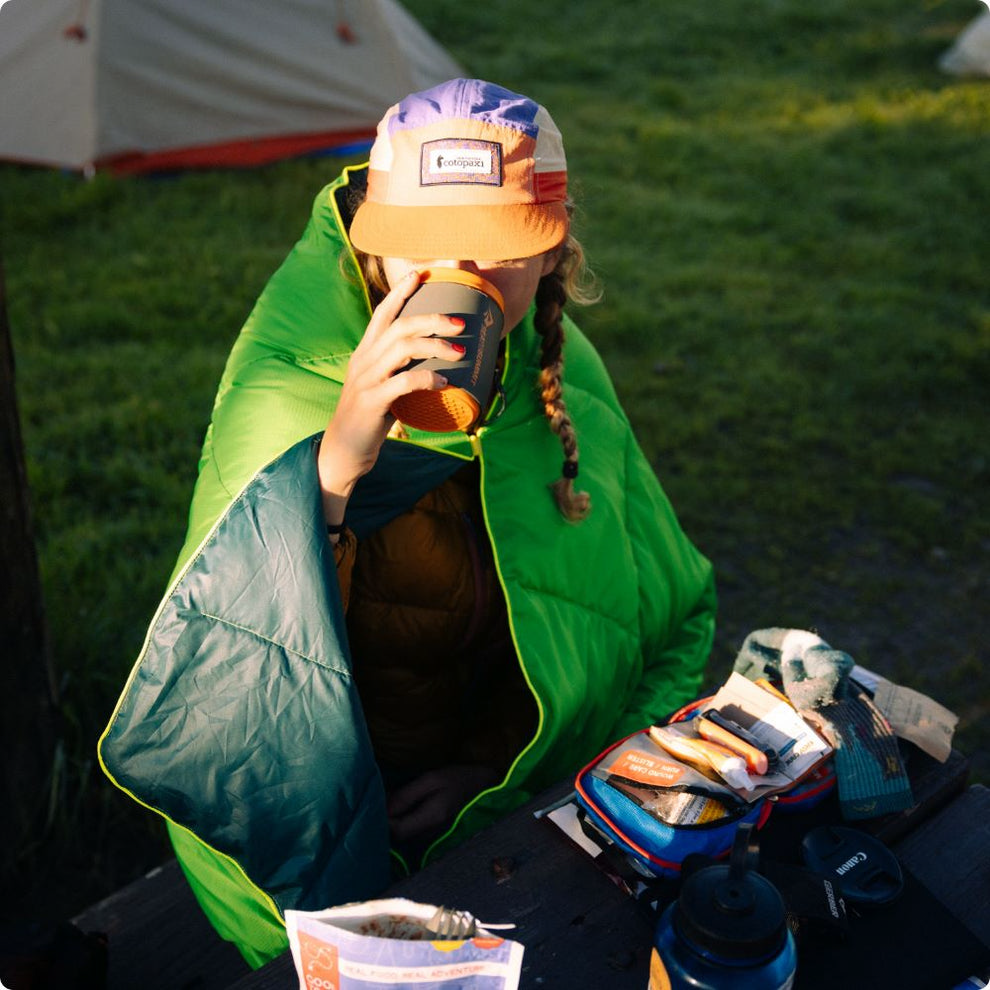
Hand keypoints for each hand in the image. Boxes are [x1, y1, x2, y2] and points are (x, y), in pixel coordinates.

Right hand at [317, 270, 465, 519]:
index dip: (401, 292)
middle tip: (460, 322)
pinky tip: (444, 382)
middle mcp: (363, 360)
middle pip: (400, 326)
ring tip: (459, 351)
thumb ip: (401, 372)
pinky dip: (427, 378)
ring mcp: (366, 380)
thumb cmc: (370, 419)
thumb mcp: (383, 387)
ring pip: (402, 349)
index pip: (382, 314)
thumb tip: (437, 364)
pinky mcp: (372, 402)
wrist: (344, 451)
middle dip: (432, 318)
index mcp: (365, 353)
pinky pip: (403, 383)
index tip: (420, 273)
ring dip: (435, 346)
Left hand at [387, 765, 499, 844]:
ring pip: (404, 839)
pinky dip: (405, 825)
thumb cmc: (459, 779)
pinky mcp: (435, 840)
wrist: (485, 790)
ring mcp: (434, 841)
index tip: (378, 803)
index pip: (395, 831)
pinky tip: (407, 811)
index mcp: (432, 818)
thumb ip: (406, 795)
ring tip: (397, 803)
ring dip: (396, 823)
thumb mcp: (432, 779)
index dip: (382, 820)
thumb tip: (383, 810)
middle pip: (397, 838)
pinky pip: (412, 837)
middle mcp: (432, 836)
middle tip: (385, 802)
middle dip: (387, 822)